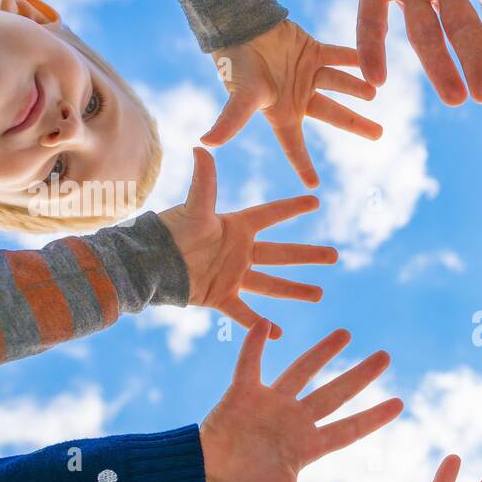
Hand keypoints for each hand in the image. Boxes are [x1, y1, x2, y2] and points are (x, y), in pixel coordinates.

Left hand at [159, 147, 336, 337]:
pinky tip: (279, 334)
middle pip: (282, 253)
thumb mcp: (193, 208)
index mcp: (236, 227)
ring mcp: (232, 275)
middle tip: (335, 255)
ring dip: (295, 290)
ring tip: (319, 293)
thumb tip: (203, 147)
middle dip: (308, 255)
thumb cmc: (169, 232)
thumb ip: (204, 182)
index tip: (316, 199)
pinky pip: (245, 313)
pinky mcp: (221, 296)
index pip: (272, 215)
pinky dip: (259, 324)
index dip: (293, 207)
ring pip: (271, 284)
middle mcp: (239, 251)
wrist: (147, 264)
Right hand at [199, 321, 402, 481]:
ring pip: (302, 371)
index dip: (373, 417)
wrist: (202, 477)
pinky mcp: (242, 393)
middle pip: (334, 394)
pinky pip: (250, 364)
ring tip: (347, 333)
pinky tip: (266, 325)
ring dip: (322, 353)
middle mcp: (294, 419)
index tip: (400, 403)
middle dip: (360, 376)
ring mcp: (270, 403)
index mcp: (306, 445)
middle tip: (387, 357)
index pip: (348, 429)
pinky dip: (255, 345)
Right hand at [201, 20, 381, 188]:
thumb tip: (206, 144)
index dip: (303, 166)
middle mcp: (298, 96)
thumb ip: (231, 120)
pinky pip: (338, 56)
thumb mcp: (240, 96)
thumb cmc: (237, 64)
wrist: (238, 25)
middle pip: (333, 114)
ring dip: (356, 88)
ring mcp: (307, 74)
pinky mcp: (312, 51)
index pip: (295, 147)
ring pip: (339, 84)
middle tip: (379, 134)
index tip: (315, 186)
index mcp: (282, 113)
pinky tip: (371, 64)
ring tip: (373, 93)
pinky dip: (354, 58)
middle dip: (355, 124)